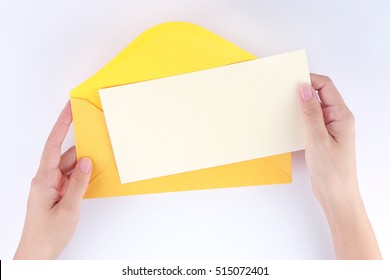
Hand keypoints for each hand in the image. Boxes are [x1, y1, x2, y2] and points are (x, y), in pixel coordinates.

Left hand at [14, 101, 91, 258]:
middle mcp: (46, 180)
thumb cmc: (47, 234)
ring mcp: (52, 187)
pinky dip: (82, 176)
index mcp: (43, 179)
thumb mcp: (68, 208)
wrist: (37, 254)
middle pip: (65, 156)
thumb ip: (79, 183)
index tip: (69, 109)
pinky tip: (93, 176)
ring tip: (99, 163)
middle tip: (97, 139)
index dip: (61, 125)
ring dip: (84, 166)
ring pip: (70, 168)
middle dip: (82, 149)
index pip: (53, 146)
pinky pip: (71, 178)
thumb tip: (87, 162)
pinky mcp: (57, 193)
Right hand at [299, 74, 380, 258]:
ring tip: (284, 105)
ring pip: (314, 108)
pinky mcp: (322, 137)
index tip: (292, 80)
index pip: (326, 87)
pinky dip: (300, 118)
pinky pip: (311, 121)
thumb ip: (311, 114)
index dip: (310, 80)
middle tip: (284, 91)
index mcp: (342, 116)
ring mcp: (330, 128)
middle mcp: (337, 119)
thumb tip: (304, 90)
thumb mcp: (318, 140)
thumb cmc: (333, 172)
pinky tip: (289, 122)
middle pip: (320, 95)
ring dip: (300, 105)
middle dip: (303, 91)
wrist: (336, 195)